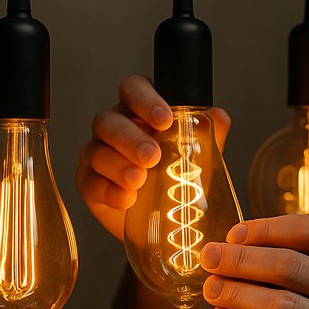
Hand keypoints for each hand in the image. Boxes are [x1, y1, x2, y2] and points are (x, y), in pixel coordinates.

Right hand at [76, 75, 230, 240]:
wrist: (165, 219)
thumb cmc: (179, 177)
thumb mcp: (199, 157)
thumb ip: (208, 135)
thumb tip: (218, 116)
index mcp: (141, 111)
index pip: (133, 89)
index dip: (145, 99)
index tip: (165, 119)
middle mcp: (116, 127)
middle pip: (109, 121)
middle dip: (131, 138)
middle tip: (152, 156)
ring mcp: (98, 154)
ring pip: (97, 150)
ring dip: (118, 165)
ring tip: (139, 180)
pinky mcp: (89, 182)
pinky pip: (90, 182)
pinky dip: (108, 191)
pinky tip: (126, 199)